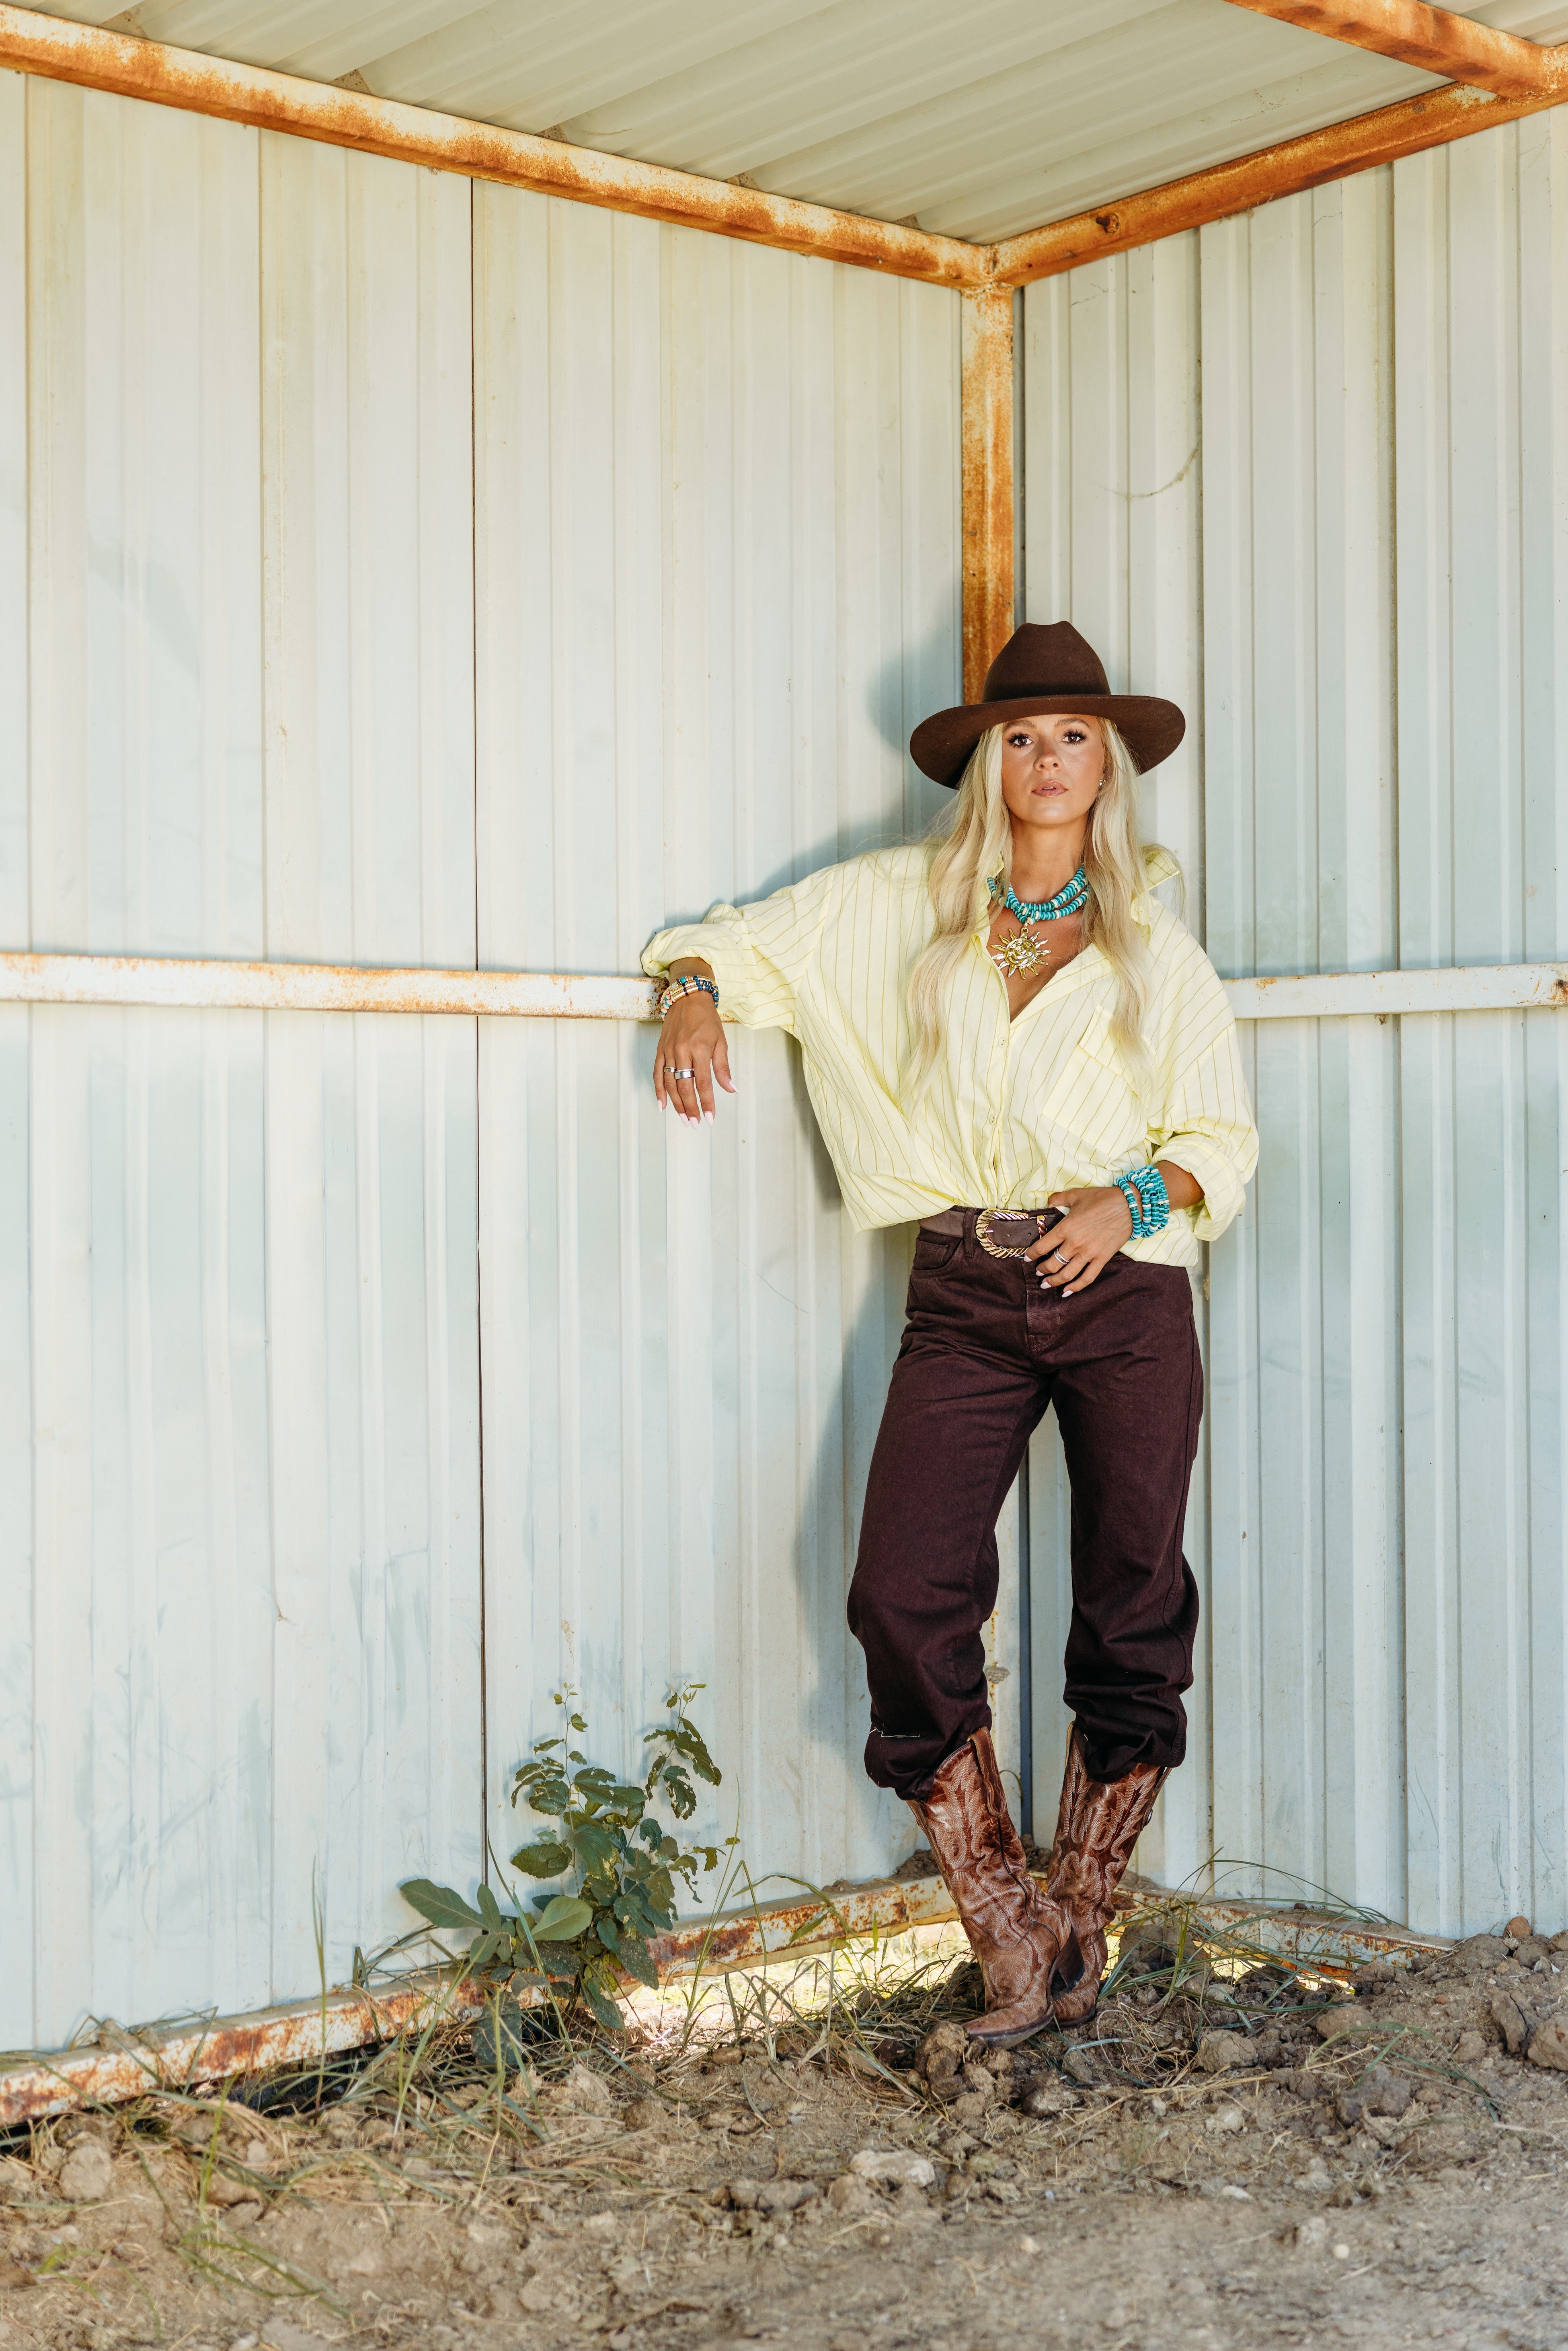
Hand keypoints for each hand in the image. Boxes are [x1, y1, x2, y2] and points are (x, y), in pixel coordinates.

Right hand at [654, 993, 733, 1124]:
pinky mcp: (660, 1050)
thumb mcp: (720, 1041)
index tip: (710, 1118)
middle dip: (690, 1108)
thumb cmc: (707, 1020)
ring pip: (669, 1084)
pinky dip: (658, 1091)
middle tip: (696, 1124)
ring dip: (676, 1104)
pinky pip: (657, 1074)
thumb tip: (731, 1090)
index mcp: (699, 1049)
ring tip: (684, 1119)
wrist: (688, 998)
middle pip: (684, 1087)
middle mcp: (682, 1051)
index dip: (706, 1103)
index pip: (703, 1083)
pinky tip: (662, 1106)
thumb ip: (723, 1067)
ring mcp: (668, 1051)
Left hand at [1023, 1186, 1132, 1293]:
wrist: (1129, 1205)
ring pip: (1067, 1274)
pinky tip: (1067, 1292)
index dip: (1032, 1254)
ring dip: (1054, 1281)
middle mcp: (1074, 1244)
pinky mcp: (1102, 1259)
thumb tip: (1048, 1201)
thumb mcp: (1076, 1194)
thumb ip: (1059, 1199)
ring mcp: (1089, 1253)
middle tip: (1038, 1272)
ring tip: (1046, 1284)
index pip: (1042, 1246)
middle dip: (1042, 1270)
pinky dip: (1076, 1287)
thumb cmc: (1102, 1198)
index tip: (1027, 1258)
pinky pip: (1087, 1278)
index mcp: (1065, 1228)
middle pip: (1052, 1264)